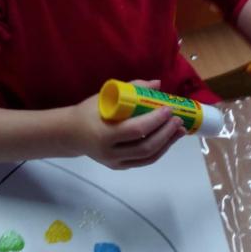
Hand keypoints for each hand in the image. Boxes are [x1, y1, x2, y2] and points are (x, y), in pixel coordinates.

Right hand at [71, 80, 186, 168]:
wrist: (71, 134)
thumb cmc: (89, 112)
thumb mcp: (105, 97)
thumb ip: (132, 89)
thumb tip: (158, 84)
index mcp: (105, 133)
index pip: (136, 130)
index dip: (156, 121)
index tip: (168, 109)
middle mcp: (111, 152)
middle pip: (146, 147)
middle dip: (166, 133)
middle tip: (178, 120)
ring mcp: (116, 163)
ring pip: (148, 157)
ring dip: (167, 144)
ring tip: (180, 130)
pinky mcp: (120, 167)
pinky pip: (144, 161)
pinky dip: (160, 151)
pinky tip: (169, 140)